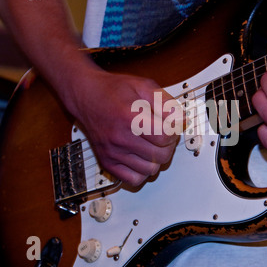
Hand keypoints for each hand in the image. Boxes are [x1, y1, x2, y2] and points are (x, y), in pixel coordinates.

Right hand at [65, 68, 179, 186]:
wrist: (85, 95)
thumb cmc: (113, 90)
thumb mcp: (144, 86)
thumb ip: (166, 102)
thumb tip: (180, 119)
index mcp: (131, 117)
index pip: (166, 136)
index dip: (173, 130)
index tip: (170, 125)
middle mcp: (120, 137)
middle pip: (161, 155)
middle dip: (168, 145)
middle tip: (163, 135)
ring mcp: (113, 152)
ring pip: (151, 170)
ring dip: (157, 159)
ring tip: (152, 145)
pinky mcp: (107, 162)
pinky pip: (134, 180)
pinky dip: (142, 172)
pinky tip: (141, 157)